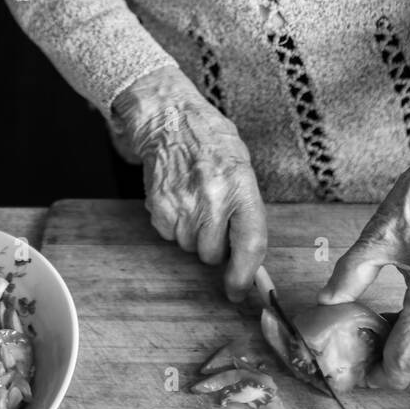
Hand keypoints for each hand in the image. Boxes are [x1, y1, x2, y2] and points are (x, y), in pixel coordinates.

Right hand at [111, 66, 267, 301]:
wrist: (169, 118)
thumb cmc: (210, 139)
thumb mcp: (242, 166)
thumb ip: (247, 208)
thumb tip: (249, 252)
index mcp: (241, 187)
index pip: (250, 244)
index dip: (245, 275)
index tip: (238, 290)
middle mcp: (212, 199)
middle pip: (214, 254)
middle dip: (215, 245)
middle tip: (213, 217)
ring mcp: (183, 204)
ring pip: (190, 247)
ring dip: (193, 234)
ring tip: (194, 201)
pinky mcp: (159, 207)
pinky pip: (169, 235)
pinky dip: (174, 225)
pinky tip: (178, 198)